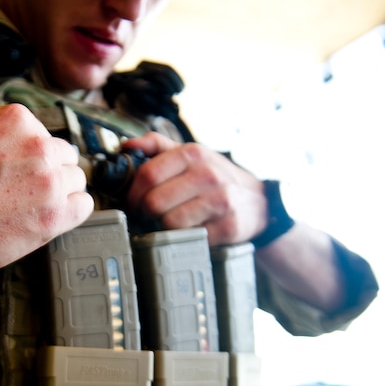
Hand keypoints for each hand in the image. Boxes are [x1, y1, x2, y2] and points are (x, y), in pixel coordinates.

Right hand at [0, 104, 93, 281]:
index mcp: (15, 120)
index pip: (42, 133)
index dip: (29, 154)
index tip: (18, 168)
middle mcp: (38, 146)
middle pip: (64, 155)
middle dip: (48, 171)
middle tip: (25, 190)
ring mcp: (48, 182)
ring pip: (76, 181)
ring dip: (60, 192)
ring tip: (33, 207)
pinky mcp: (53, 218)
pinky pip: (84, 206)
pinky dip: (72, 212)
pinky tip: (53, 218)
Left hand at [122, 132, 265, 245]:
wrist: (258, 202)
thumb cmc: (214, 178)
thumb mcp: (191, 155)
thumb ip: (156, 146)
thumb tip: (126, 146)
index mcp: (193, 154)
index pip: (147, 174)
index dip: (132, 193)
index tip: (133, 202)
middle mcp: (208, 174)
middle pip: (154, 202)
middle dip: (144, 213)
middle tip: (147, 216)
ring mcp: (221, 201)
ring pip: (169, 223)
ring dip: (164, 227)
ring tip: (170, 222)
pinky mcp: (229, 227)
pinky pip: (190, 239)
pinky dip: (185, 238)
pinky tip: (191, 230)